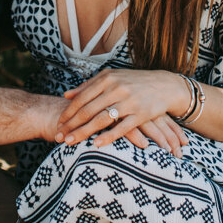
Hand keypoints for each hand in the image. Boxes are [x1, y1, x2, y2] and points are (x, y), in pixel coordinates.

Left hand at [57, 70, 191, 149]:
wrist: (164, 85)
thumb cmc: (134, 82)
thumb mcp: (112, 77)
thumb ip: (89, 85)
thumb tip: (67, 94)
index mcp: (108, 78)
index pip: (82, 98)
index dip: (68, 112)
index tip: (58, 123)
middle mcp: (117, 88)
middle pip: (88, 110)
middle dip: (71, 125)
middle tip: (59, 136)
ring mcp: (129, 102)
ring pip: (101, 119)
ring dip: (83, 132)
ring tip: (70, 142)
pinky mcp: (141, 114)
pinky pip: (121, 128)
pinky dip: (107, 137)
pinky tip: (95, 145)